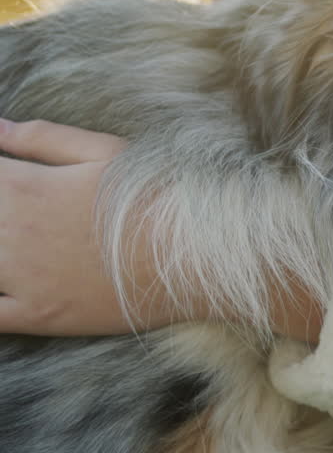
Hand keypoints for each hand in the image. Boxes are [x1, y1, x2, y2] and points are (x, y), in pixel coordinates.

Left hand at [0, 119, 145, 334]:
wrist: (195, 253)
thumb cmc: (155, 195)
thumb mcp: (103, 152)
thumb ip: (41, 138)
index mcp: (22, 187)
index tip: (8, 184)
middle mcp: (10, 232)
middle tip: (21, 218)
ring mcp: (20, 278)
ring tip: (13, 243)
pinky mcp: (37, 314)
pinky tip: (1, 287)